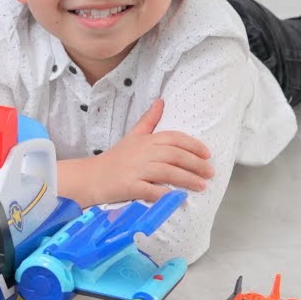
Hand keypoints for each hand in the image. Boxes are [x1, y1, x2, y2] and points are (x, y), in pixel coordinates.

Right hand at [94, 99, 213, 203]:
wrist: (90, 177)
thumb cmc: (115, 158)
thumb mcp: (133, 136)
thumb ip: (149, 120)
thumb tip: (161, 101)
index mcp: (145, 140)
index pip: (174, 139)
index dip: (193, 146)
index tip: (207, 154)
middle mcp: (142, 153)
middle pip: (175, 156)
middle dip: (196, 164)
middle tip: (210, 173)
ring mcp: (136, 170)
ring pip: (168, 172)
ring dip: (187, 179)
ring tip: (202, 186)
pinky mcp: (130, 186)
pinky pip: (152, 190)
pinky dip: (166, 194)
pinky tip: (178, 198)